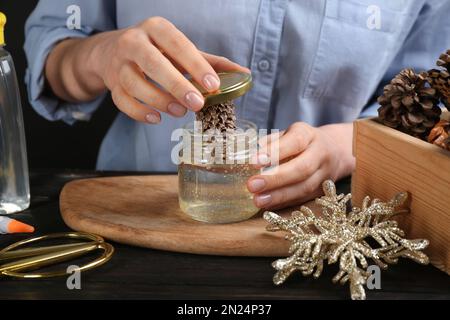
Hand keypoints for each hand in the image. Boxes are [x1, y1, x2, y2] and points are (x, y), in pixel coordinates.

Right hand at [48, 17, 248, 123]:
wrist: (112, 51)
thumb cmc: (157, 51)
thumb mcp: (182, 50)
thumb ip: (211, 62)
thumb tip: (244, 74)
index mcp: (156, 29)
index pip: (177, 44)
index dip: (196, 65)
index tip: (213, 85)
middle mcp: (133, 42)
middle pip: (152, 62)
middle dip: (176, 84)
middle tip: (197, 104)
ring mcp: (119, 64)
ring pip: (135, 83)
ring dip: (159, 100)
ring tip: (179, 111)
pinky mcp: (111, 84)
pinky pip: (122, 101)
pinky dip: (139, 112)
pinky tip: (157, 118)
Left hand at [247, 122, 354, 209]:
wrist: (335, 151)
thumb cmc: (301, 142)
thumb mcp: (287, 134)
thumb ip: (270, 142)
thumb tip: (251, 152)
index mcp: (309, 135)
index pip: (294, 142)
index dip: (275, 152)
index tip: (253, 161)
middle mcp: (320, 154)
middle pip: (302, 168)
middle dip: (275, 178)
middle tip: (252, 185)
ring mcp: (325, 175)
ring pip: (304, 188)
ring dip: (279, 196)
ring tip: (258, 200)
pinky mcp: (323, 191)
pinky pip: (303, 199)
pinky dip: (284, 203)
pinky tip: (268, 205)